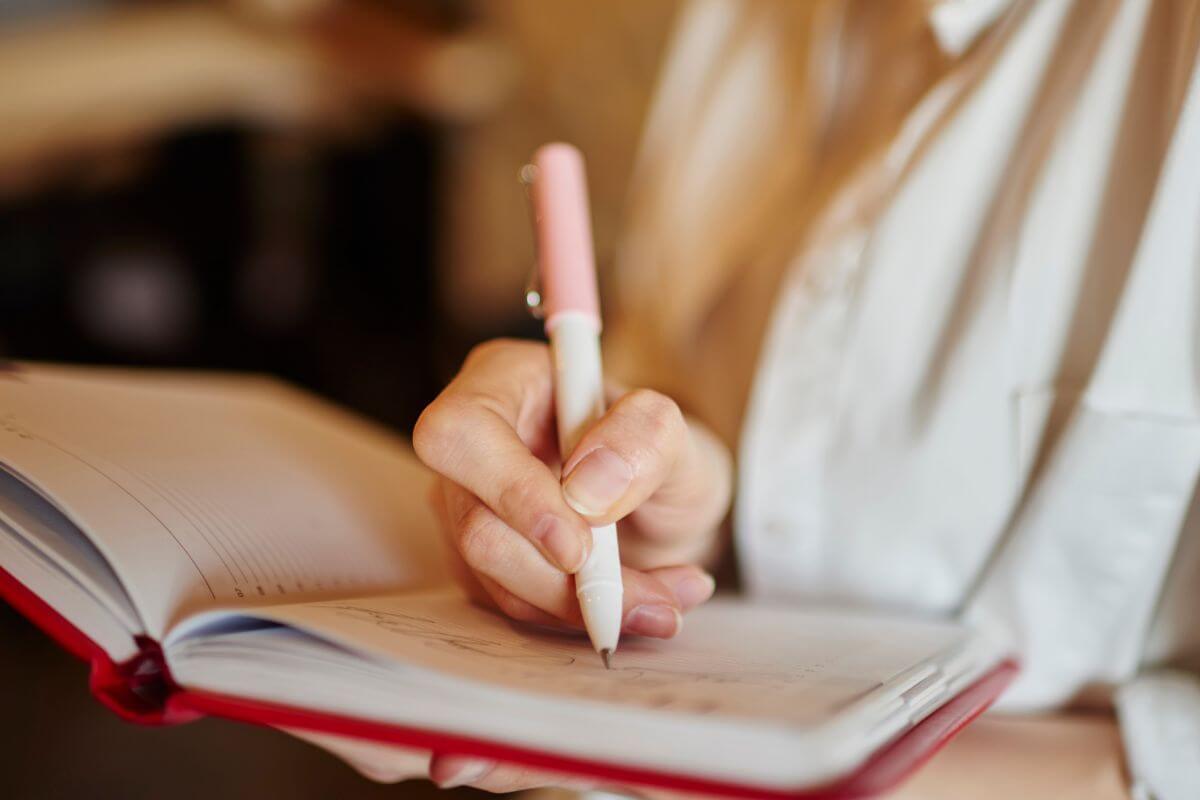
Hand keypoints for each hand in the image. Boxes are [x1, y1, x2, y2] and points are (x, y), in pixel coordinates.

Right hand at [414, 338, 731, 640]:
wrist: (664, 505)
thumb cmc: (659, 452)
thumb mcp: (676, 432)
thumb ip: (644, 438)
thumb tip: (587, 490)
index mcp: (504, 380)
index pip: (462, 432)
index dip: (511, 492)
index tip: (579, 544)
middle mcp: (472, 444)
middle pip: (473, 523)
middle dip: (557, 578)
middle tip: (644, 598)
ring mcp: (468, 506)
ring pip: (491, 576)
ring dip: (580, 606)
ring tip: (664, 603)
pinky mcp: (480, 562)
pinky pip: (513, 605)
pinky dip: (579, 617)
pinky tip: (641, 603)